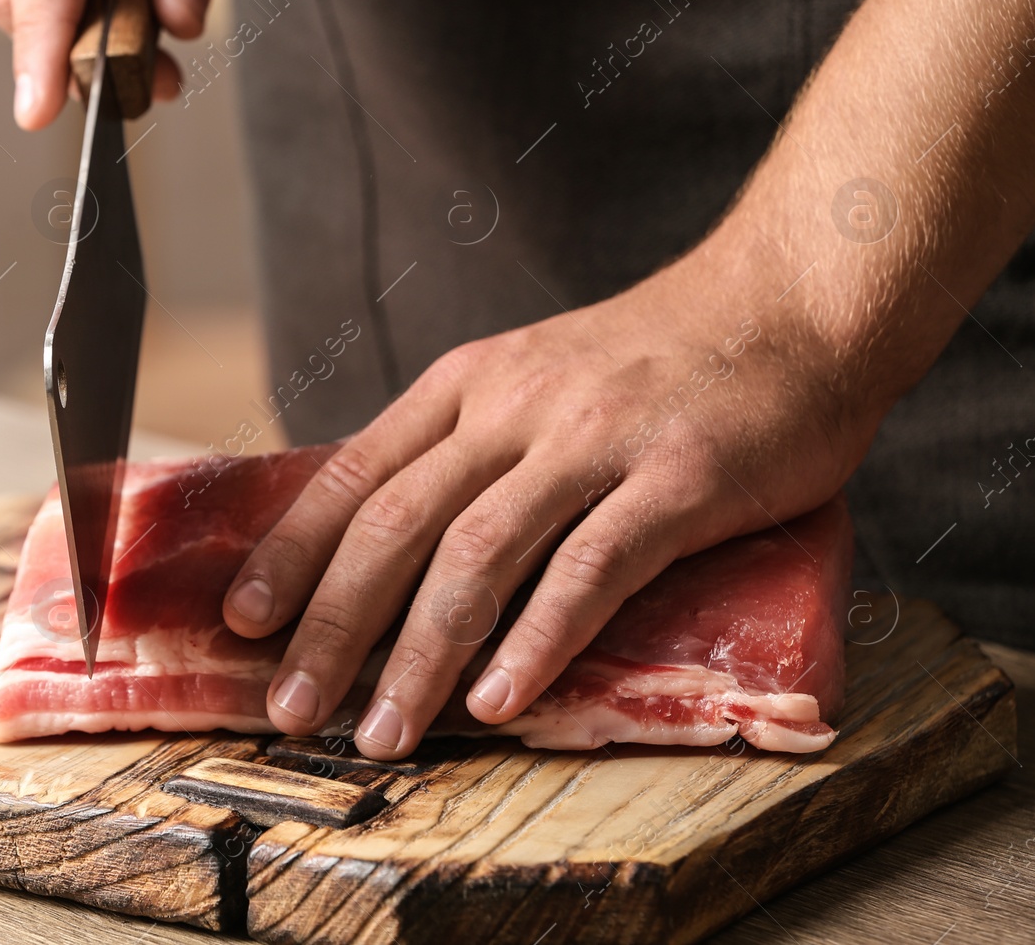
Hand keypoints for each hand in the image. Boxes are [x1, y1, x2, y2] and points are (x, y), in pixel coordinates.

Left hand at [221, 252, 880, 759]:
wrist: (791, 301)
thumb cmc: (658, 358)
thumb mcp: (535, 375)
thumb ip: (469, 445)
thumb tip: (388, 538)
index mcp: (469, 383)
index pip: (355, 472)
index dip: (293, 550)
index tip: (243, 619)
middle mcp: (516, 405)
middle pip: (397, 524)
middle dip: (333, 626)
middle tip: (291, 707)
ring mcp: (596, 440)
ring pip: (478, 556)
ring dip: (421, 656)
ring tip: (385, 732)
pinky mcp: (678, 478)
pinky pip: (591, 568)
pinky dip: (538, 639)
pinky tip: (501, 699)